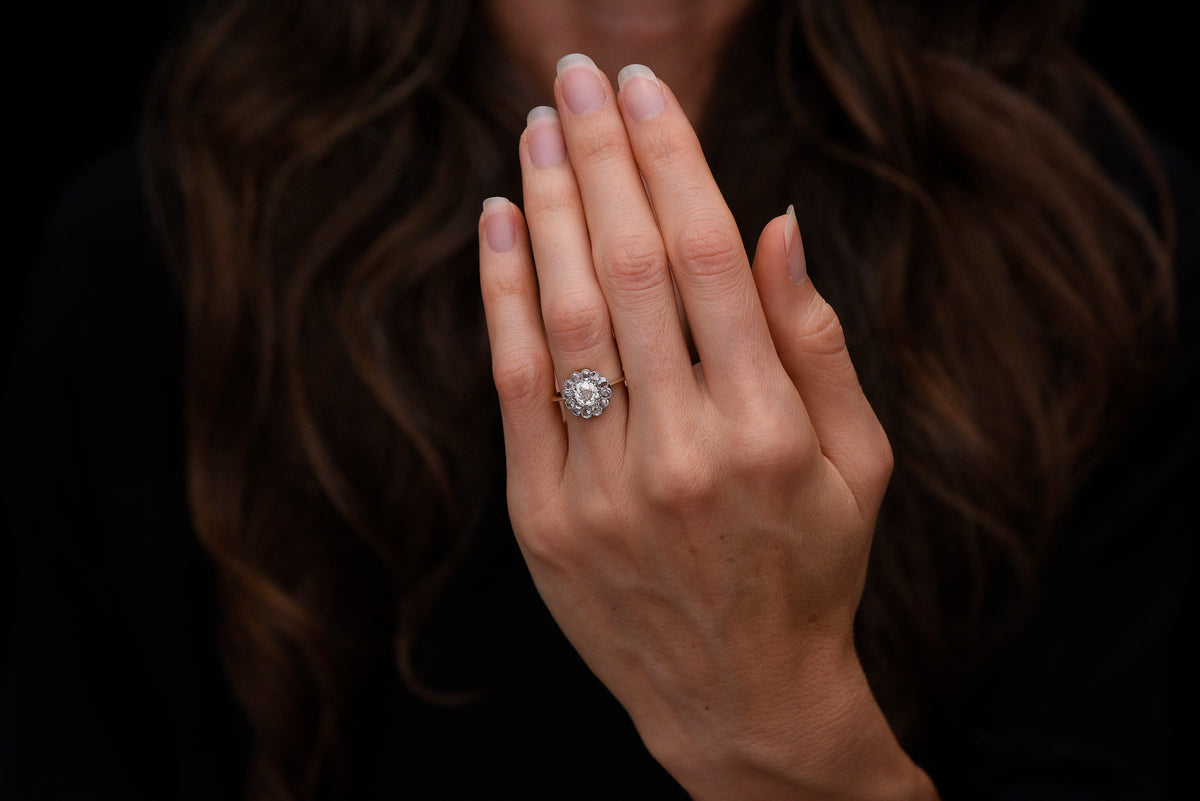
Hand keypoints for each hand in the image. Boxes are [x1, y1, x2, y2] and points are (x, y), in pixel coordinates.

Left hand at [479, 55, 935, 799]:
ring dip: (548, 207)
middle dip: (600, 156)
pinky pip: (515, 385)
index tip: (646, 90)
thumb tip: (774, 222)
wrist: (739, 700)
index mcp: (769, 431)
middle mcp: (683, 452)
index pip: (707, 259)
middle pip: (628, 267)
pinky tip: (499, 220)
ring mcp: (604, 489)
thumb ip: (816, 344)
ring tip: (537, 128)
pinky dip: (503, 294)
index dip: (671, 161)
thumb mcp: (857, 465)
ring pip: (565, 315)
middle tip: (577, 75)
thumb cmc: (811, 571)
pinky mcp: (544, 519)